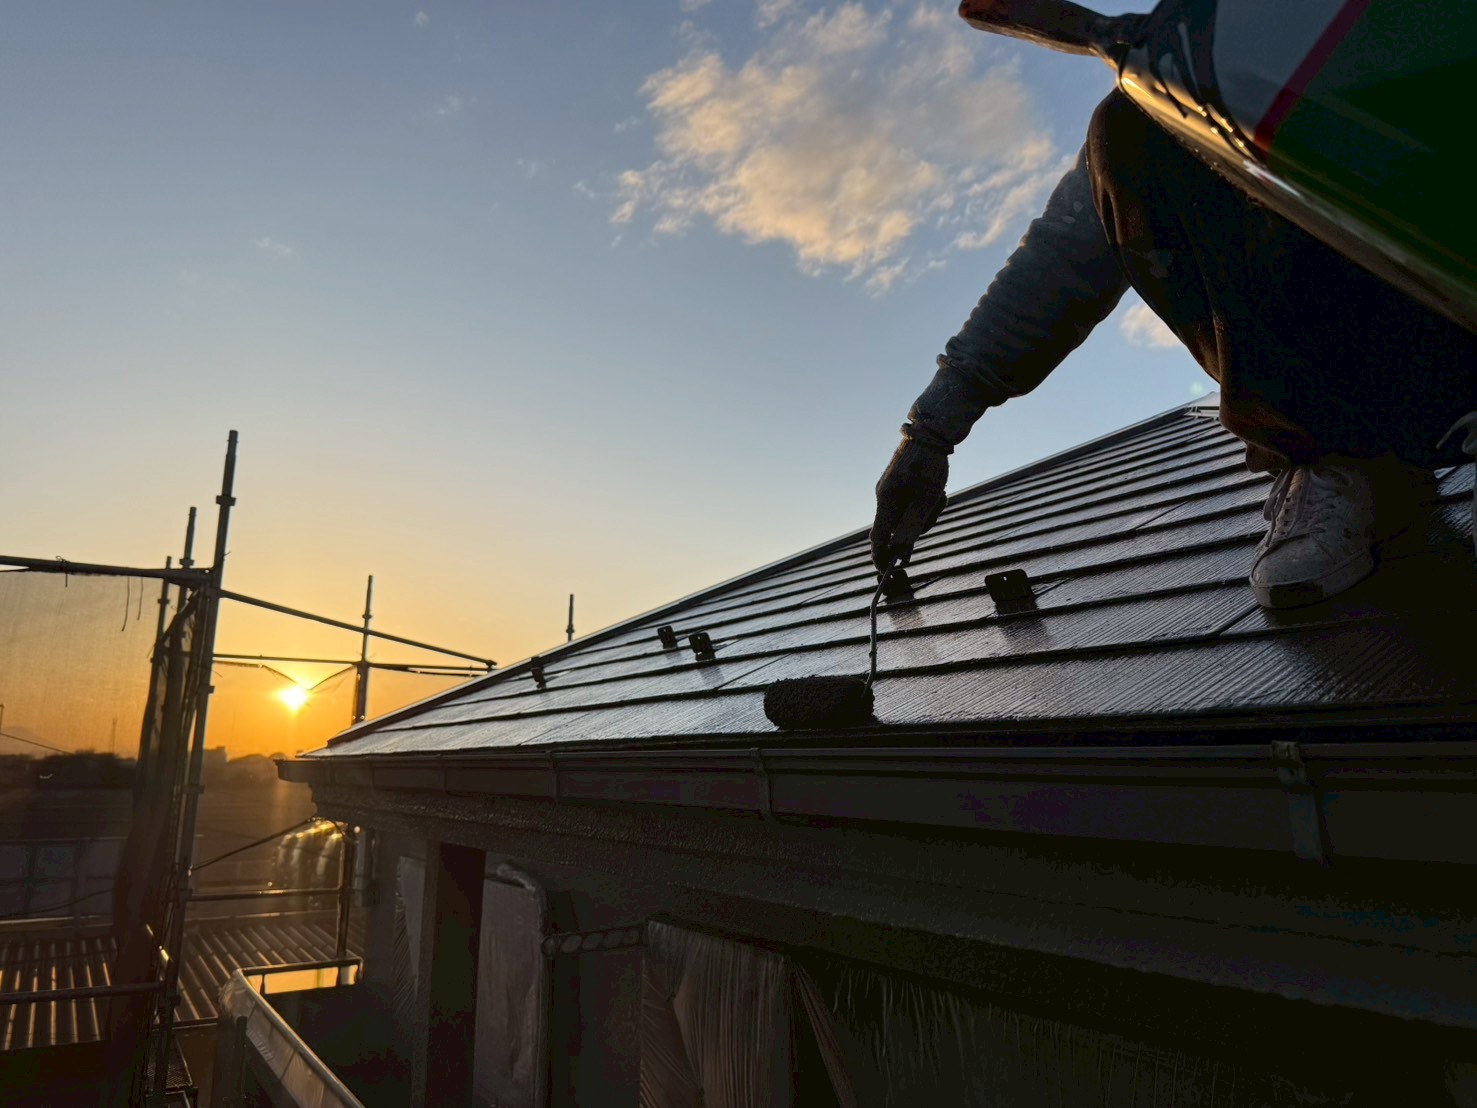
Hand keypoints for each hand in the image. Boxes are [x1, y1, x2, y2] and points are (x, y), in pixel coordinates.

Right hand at [870, 437, 948, 571]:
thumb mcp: (927, 499)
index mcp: (887, 502)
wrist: (930, 431)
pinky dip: (923, 501)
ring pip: (905, 514)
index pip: (877, 539)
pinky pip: (909, 502)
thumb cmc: (930, 465)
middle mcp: (883, 496)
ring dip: (925, 511)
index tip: (886, 573)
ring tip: (938, 493)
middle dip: (917, 525)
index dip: (881, 558)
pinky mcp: (897, 482)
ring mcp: (889, 488)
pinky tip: (935, 488)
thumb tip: (901, 553)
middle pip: (895, 527)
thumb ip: (913, 527)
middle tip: (936, 507)